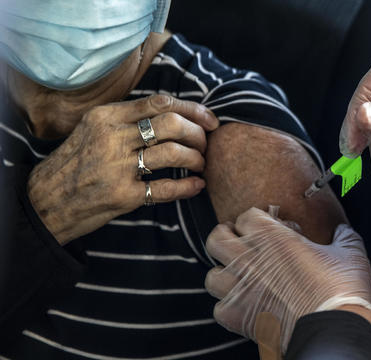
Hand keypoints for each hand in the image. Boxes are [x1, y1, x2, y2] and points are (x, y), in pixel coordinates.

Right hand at [28, 95, 218, 243]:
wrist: (46, 200)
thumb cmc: (77, 163)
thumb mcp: (94, 130)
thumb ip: (128, 119)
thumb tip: (175, 113)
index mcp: (106, 116)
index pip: (161, 102)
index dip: (193, 109)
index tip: (210, 120)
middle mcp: (112, 137)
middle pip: (172, 124)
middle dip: (197, 134)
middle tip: (204, 145)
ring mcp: (117, 166)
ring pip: (173, 153)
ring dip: (195, 159)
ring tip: (199, 165)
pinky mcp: (123, 195)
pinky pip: (166, 188)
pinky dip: (188, 187)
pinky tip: (197, 186)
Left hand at [204, 207, 370, 351]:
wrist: (335, 329)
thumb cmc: (342, 289)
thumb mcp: (350, 252)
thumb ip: (343, 236)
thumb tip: (343, 231)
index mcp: (273, 238)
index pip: (247, 216)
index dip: (260, 219)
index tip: (274, 228)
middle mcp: (251, 260)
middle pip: (216, 238)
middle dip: (226, 236)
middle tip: (240, 241)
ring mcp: (242, 290)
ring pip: (212, 275)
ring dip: (224, 273)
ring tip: (239, 275)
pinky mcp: (241, 317)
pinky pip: (219, 308)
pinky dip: (228, 306)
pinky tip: (244, 304)